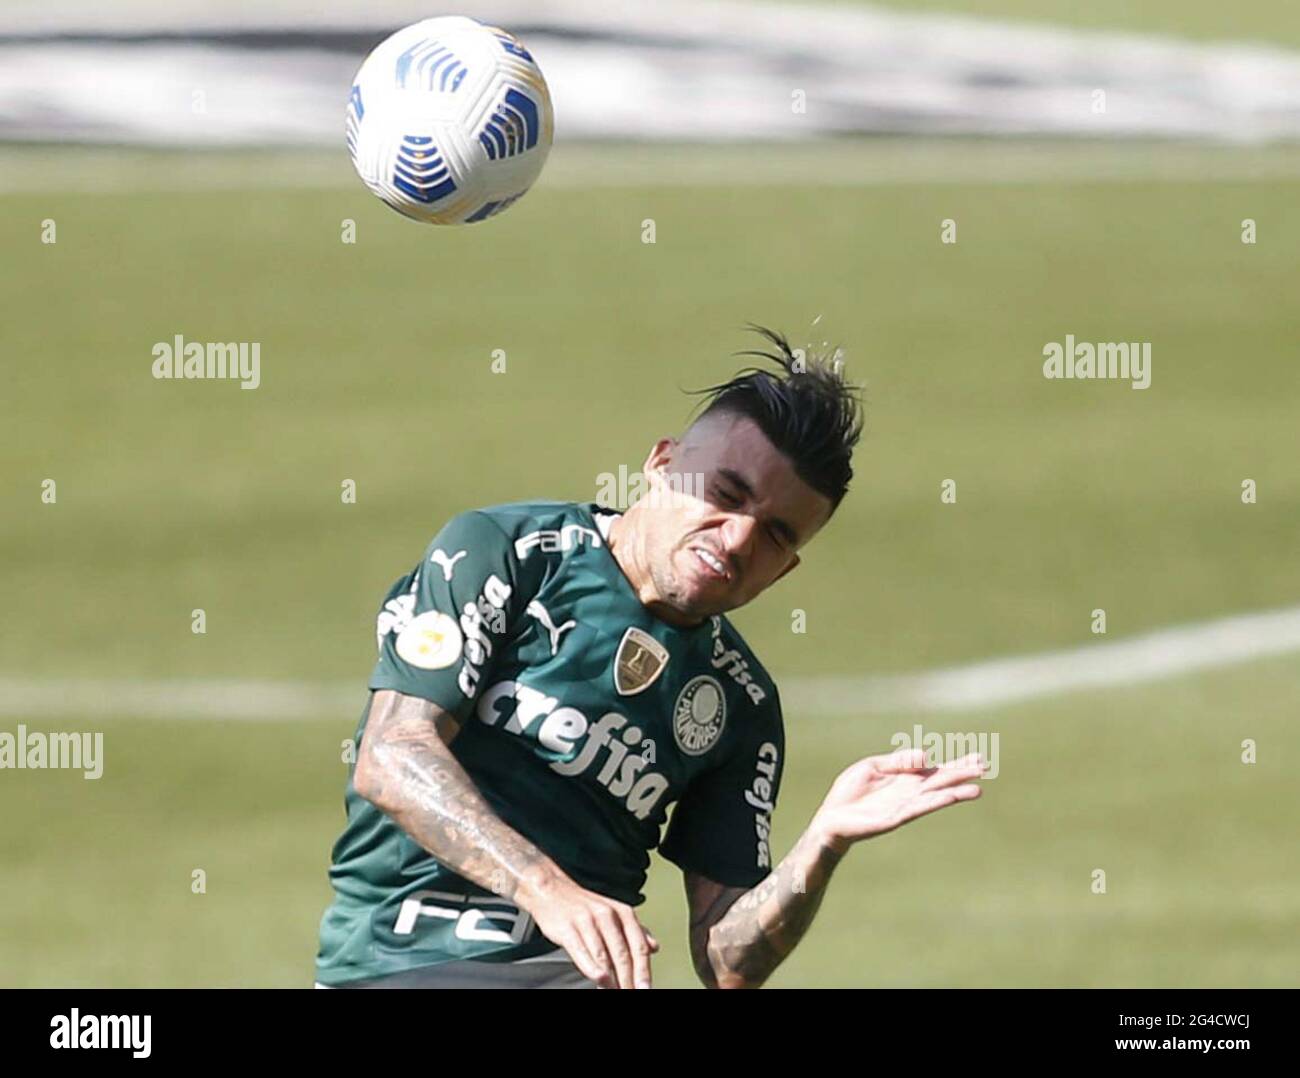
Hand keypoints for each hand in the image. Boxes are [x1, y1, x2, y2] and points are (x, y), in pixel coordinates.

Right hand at [518, 869, 658, 988]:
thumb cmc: (584, 906)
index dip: (644, 971)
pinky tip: (599, 979)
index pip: (639, 946)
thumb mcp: (614, 912)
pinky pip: (582, 952)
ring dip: (612, 981)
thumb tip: (654, 947)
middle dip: (629, 981)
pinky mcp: (568, 929)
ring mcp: (587, 922)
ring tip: (616, 992)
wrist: (552, 890)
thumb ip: (635, 931)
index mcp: (622, 913)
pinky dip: (592, 969)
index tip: (646, 989)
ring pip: (604, 956)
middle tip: (631, 994)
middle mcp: (607, 916)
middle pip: (623, 955)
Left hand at [813, 748, 985, 853]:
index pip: (936, 770)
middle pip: (941, 781)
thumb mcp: (873, 767)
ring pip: (935, 796)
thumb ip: (899, 761)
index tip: (977, 758)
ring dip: (955, 792)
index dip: (956, 764)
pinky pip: (919, 807)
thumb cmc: (850, 792)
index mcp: (905, 778)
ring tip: (977, 788)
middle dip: (962, 774)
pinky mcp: (896, 817)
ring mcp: (905, 805)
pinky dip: (935, 801)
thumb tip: (927, 755)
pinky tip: (950, 797)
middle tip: (986, 766)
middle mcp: (910, 792)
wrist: (831, 816)